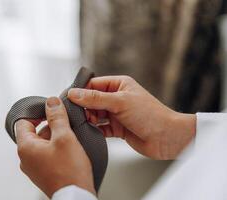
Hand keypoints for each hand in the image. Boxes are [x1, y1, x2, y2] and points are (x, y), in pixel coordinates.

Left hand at [16, 97, 94, 197]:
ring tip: (70, 139)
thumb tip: (51, 102)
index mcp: (26, 148)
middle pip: (34, 131)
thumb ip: (57, 117)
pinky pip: (47, 154)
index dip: (36, 113)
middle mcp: (26, 158)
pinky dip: (56, 148)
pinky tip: (69, 150)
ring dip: (55, 137)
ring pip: (42, 143)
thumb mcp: (64, 137)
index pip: (23, 121)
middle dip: (50, 125)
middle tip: (65, 124)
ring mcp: (34, 166)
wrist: (76, 196)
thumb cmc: (69, 172)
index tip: (49, 110)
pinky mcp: (44, 172)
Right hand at [68, 76, 195, 159]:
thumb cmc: (150, 115)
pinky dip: (94, 130)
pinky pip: (100, 128)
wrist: (167, 138)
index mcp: (119, 85)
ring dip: (88, 119)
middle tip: (76, 115)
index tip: (69, 99)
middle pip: (91, 100)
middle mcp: (116, 98)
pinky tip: (89, 132)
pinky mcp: (117, 129)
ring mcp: (116, 114)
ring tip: (83, 123)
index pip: (93, 85)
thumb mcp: (120, 102)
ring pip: (95, 115)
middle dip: (83, 107)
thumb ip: (95, 98)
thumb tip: (74, 93)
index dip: (81, 91)